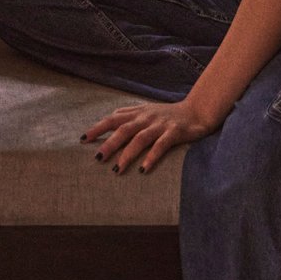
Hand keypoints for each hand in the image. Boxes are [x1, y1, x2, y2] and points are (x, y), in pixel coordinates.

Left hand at [82, 97, 216, 173]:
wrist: (197, 111)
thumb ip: (129, 115)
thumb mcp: (146, 111)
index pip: (113, 119)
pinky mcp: (175, 132)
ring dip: (127, 154)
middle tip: (97, 158)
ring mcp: (160, 125)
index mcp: (138, 112)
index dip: (98, 128)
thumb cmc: (168, 115)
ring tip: (117, 169)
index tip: (83, 139)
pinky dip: (152, 157)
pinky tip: (144, 169)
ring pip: (140, 138)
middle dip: (109, 143)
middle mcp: (146, 117)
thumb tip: (108, 120)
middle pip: (123, 129)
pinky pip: (161, 145)